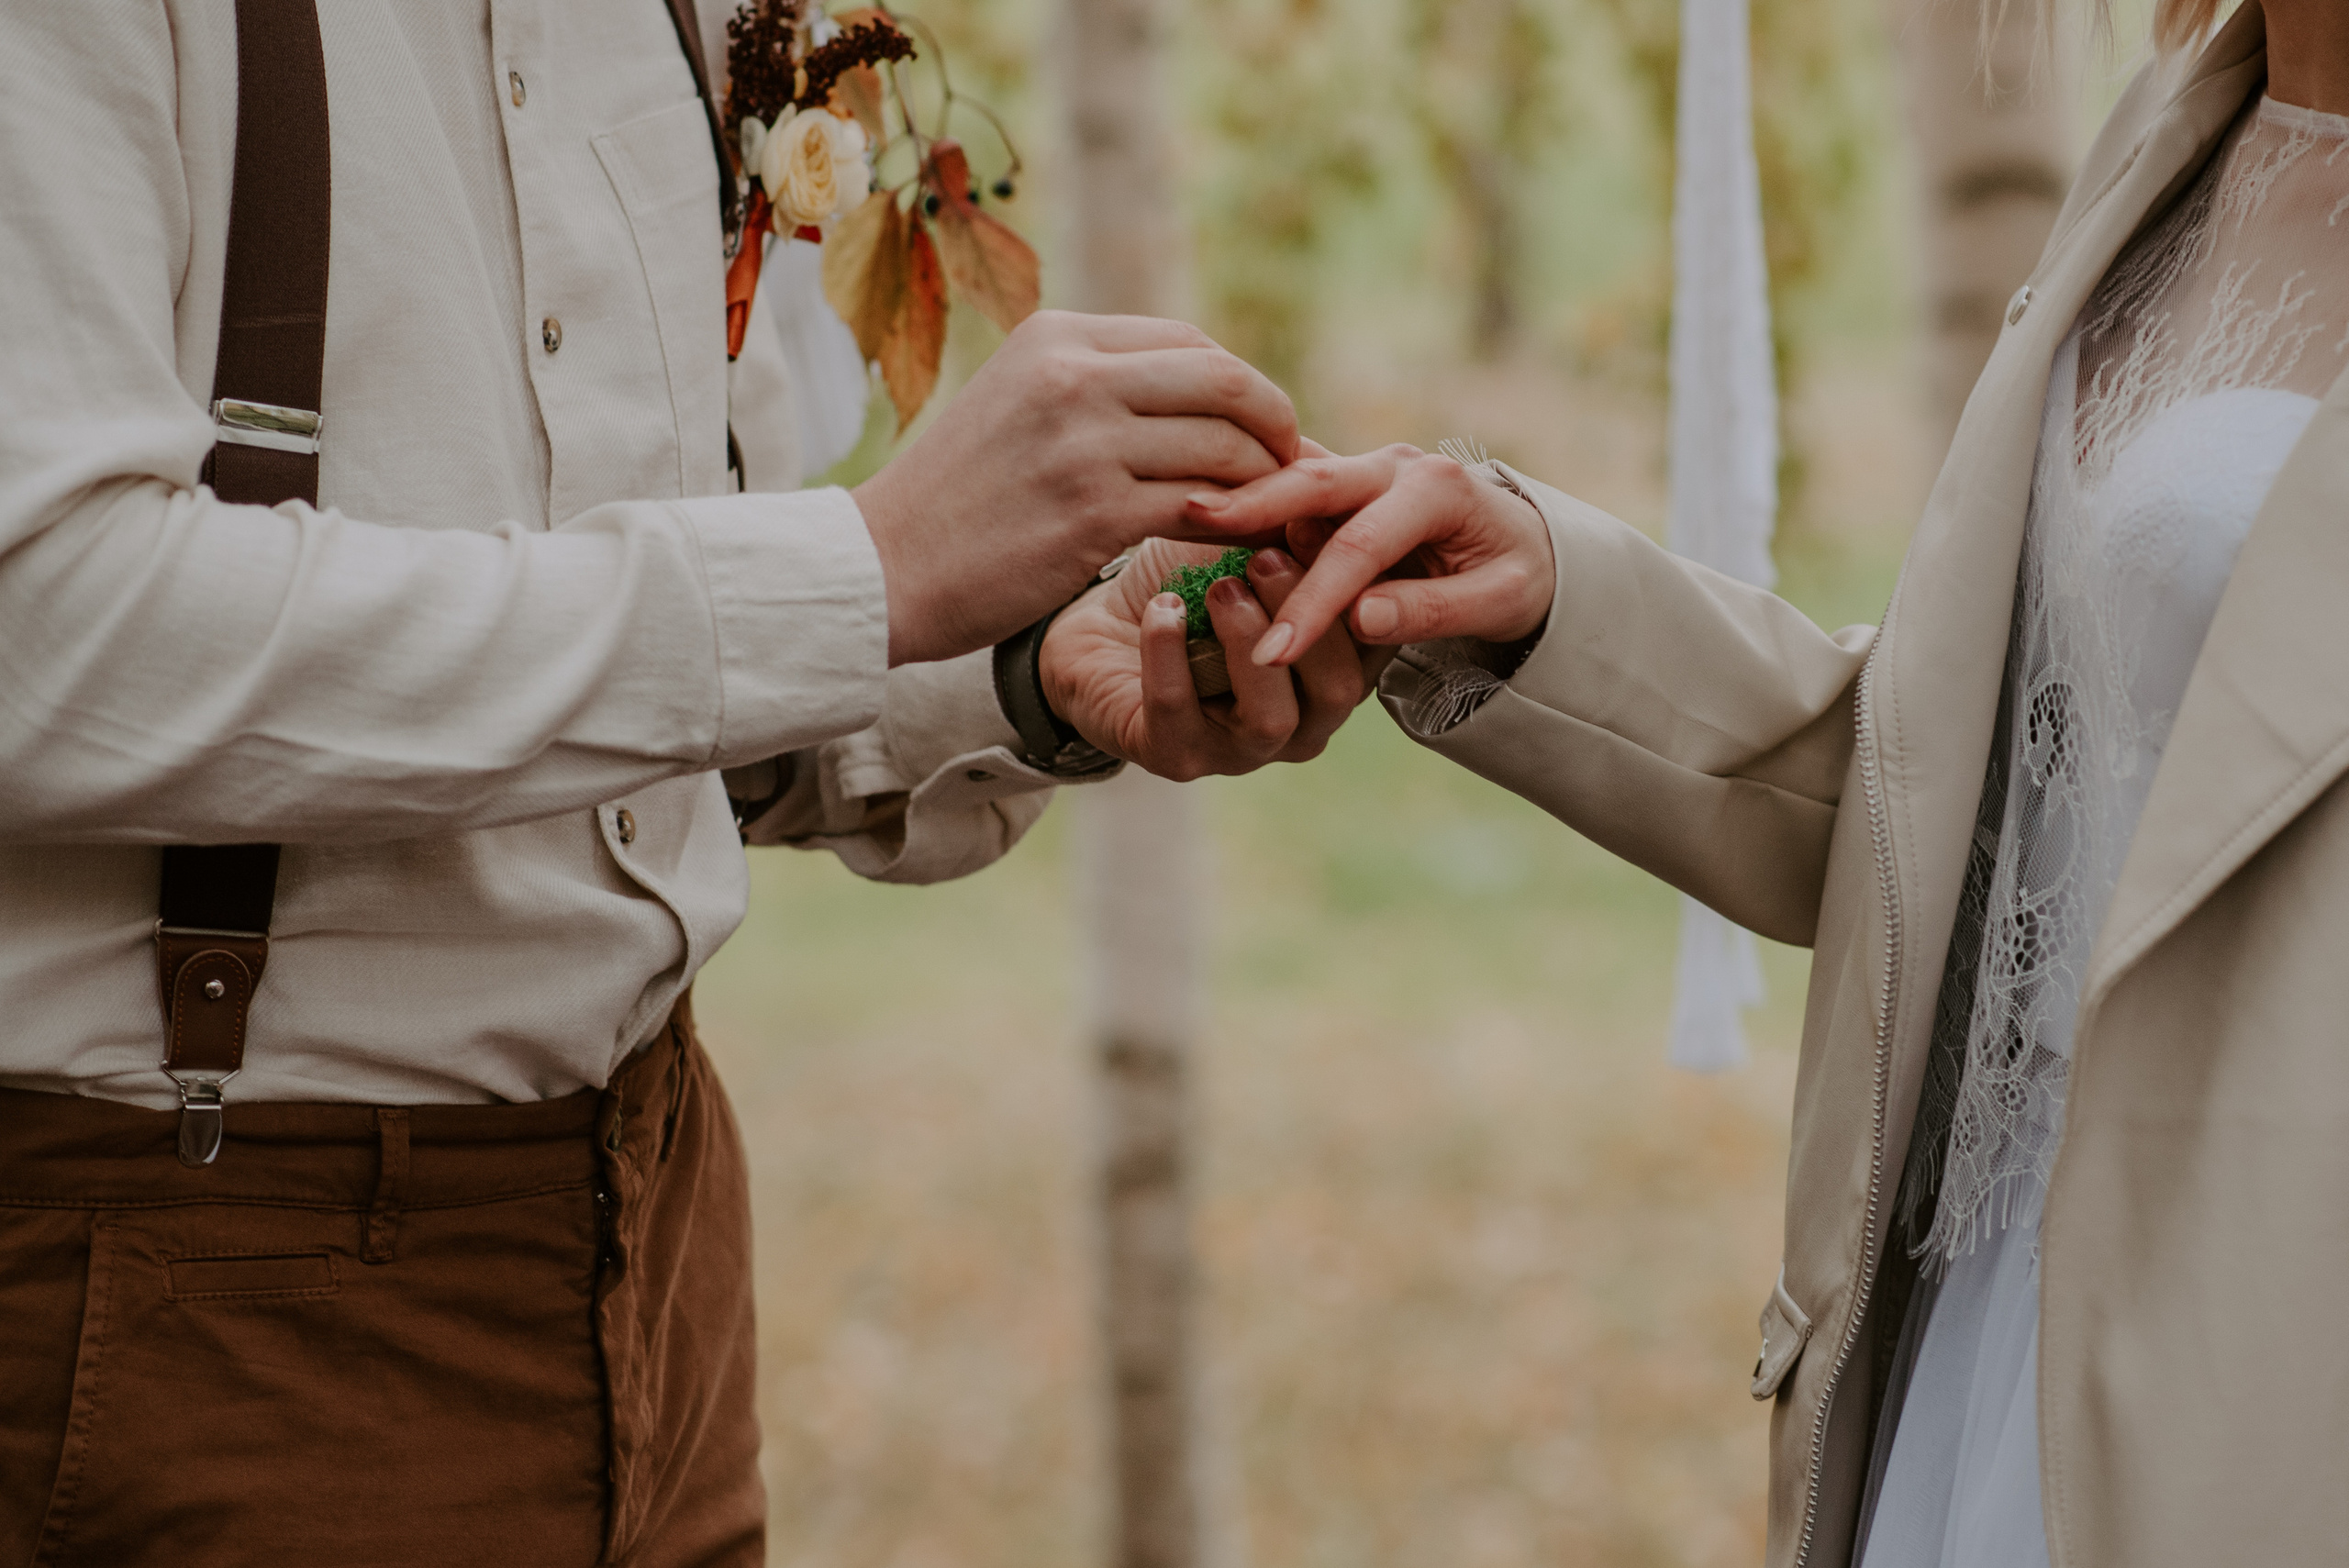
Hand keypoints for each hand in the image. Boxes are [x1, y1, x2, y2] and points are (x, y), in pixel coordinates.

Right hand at [852, 312, 1299, 666]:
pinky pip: (1204, 508)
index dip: (1244, 389)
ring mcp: (1085, 442)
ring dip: (1265, 486)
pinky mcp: (1095, 512)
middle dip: (1277, 428)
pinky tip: (1243, 545)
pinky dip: (1239, 526)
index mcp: (1057, 336)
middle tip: (1293, 471)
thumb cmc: (958, 500)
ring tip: (1274, 515)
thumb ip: (1096, 387)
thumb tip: (1200, 392)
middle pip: (1225, 382)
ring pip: (1224, 448)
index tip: (1263, 432)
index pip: (1191, 344)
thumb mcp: (1017, 404)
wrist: (884, 567)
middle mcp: (1073, 374)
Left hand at [1039, 540, 1389, 780]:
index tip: (1324, 523)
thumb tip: (1335, 482)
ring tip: (1219, 587)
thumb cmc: (1186, 581)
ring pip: (1271, 717)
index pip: (1374, 643)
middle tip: (1267, 558)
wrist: (1093, 624)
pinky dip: (1170, 655)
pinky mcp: (1176, 756)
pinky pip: (1180, 713)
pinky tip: (1164, 609)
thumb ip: (1294, 526)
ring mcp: (1241, 751)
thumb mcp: (1245, 540)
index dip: (1358, 586)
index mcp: (1330, 671)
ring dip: (1246, 640)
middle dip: (1308, 618)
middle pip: (1339, 689)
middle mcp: (1301, 722)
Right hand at [1180, 444, 1553, 667]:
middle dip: (1253, 512)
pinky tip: (1201, 513)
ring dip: (1241, 498)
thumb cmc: (1515, 575)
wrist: (1523, 539)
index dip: (1314, 601)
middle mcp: (1397, 466)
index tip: (1272, 653)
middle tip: (1193, 530)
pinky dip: (1248, 495)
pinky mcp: (1343, 479)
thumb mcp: (1498, 601)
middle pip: (1315, 484)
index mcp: (1437, 491)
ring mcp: (1366, 467)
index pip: (1362, 546)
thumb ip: (1429, 610)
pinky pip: (1289, 481)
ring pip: (1293, 474)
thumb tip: (1362, 617)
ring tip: (1186, 517)